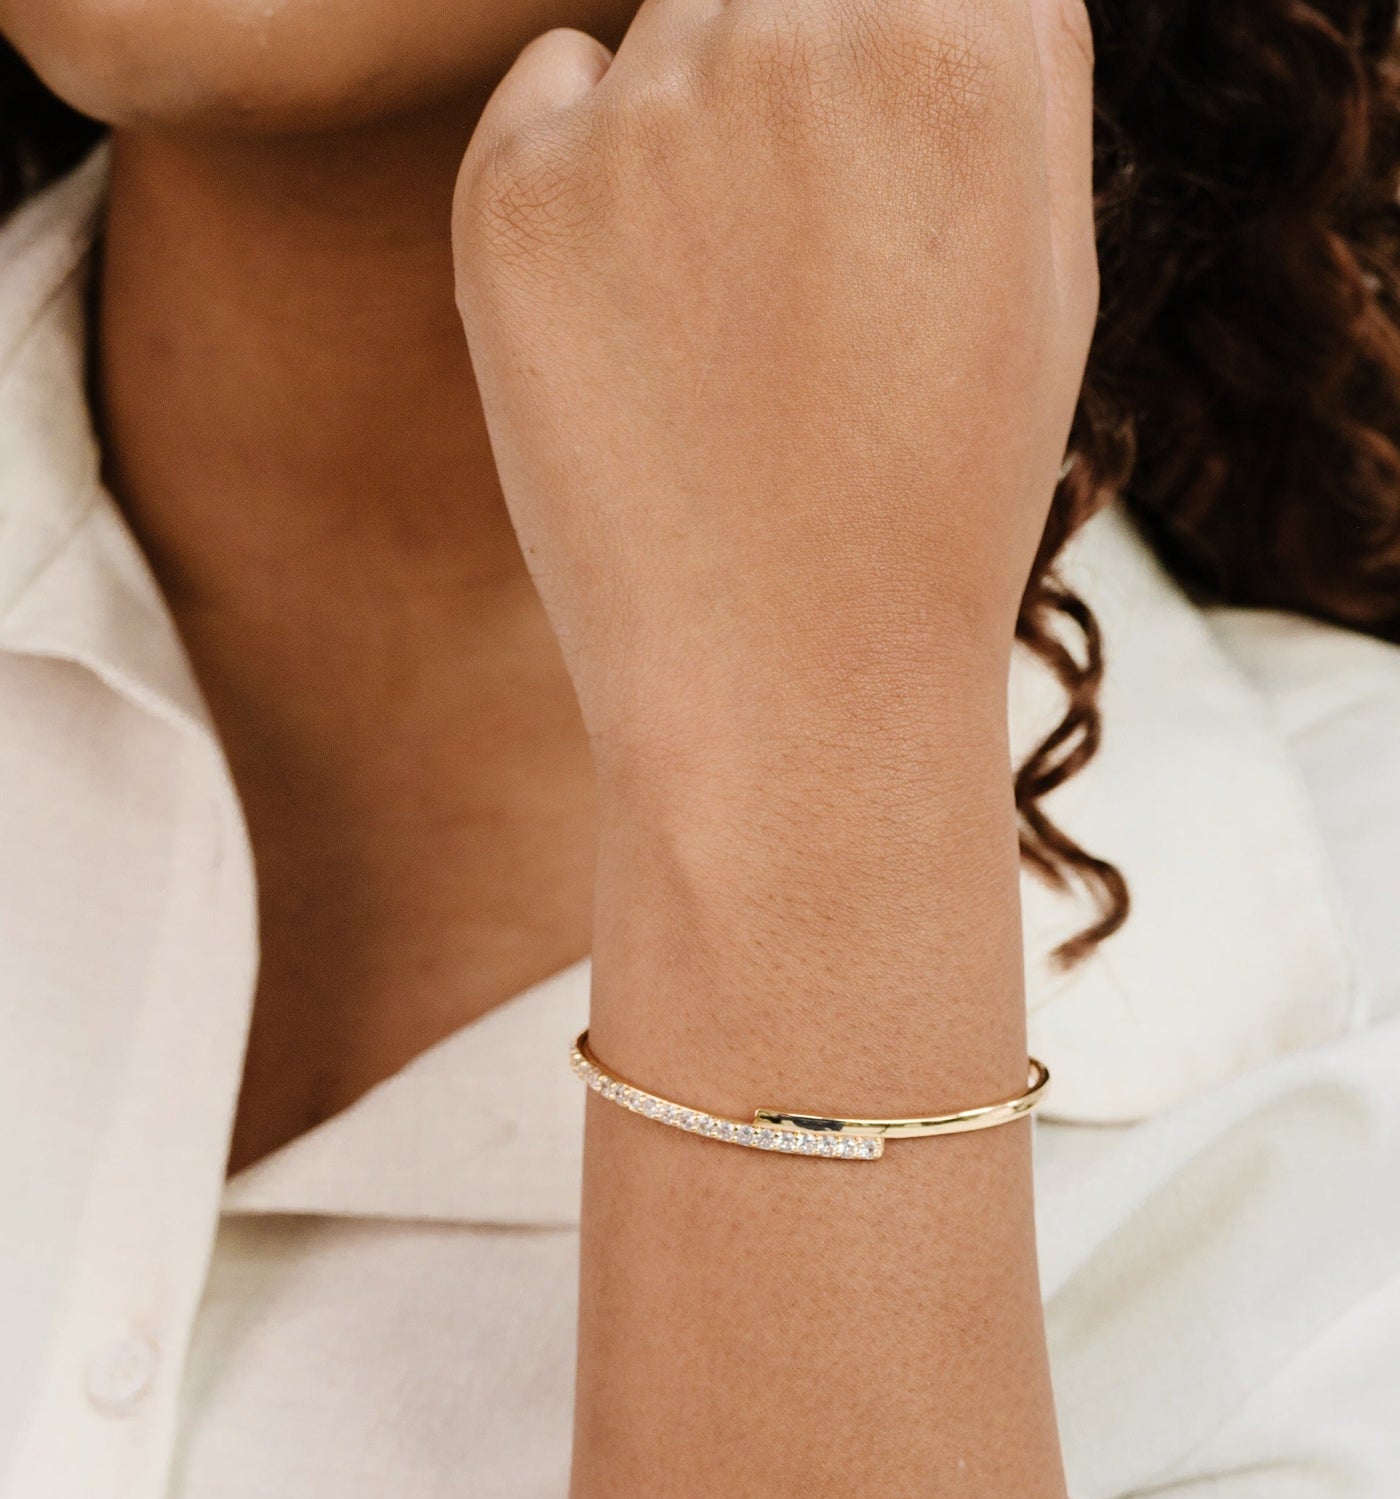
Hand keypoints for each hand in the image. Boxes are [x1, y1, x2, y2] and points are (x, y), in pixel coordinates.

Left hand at [452, 0, 1097, 822]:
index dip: (878, 51)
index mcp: (959, 39)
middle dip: (789, 78)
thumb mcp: (1048, 262)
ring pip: (665, 36)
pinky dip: (580, 184)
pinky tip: (635, 334)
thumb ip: (1008, 56)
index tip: (857, 168)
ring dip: (690, 132)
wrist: (795, 687)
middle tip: (794, 264)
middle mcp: (795, 34)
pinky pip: (547, 110)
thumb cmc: (939, 492)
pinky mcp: (511, 197)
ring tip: (727, 326)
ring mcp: (641, 115)